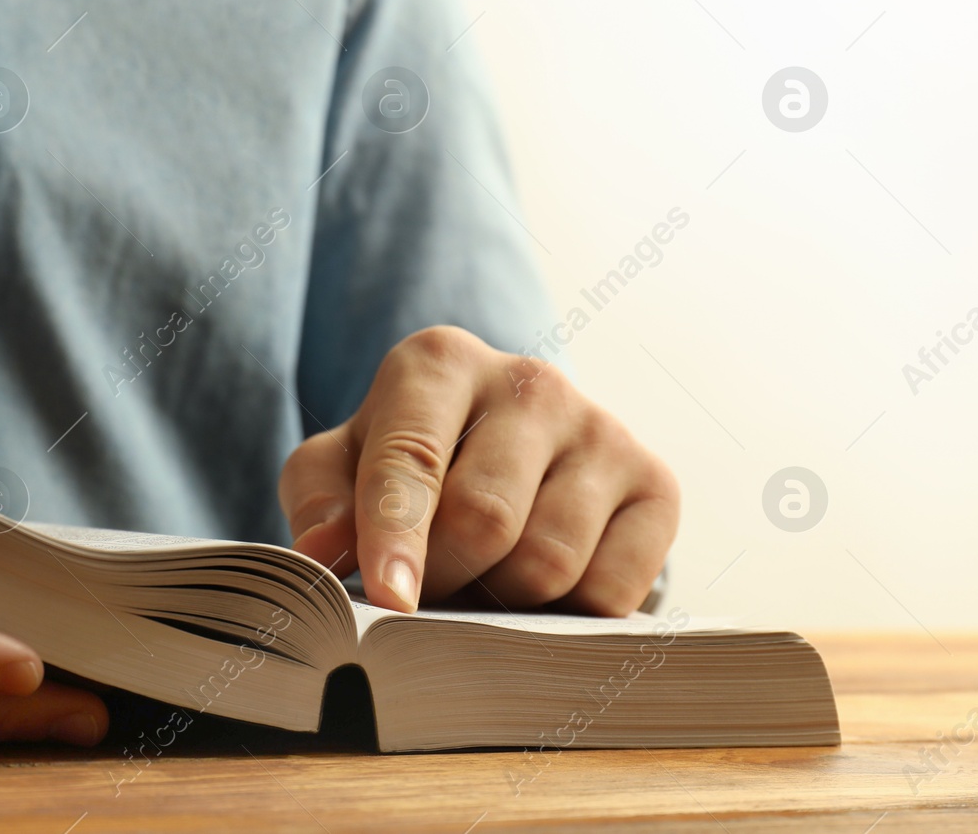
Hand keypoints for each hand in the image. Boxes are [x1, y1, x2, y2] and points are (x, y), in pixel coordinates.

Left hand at [279, 326, 678, 615]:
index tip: (389, 600)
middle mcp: (529, 382)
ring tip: (477, 584)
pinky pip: (612, 590)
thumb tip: (323, 551)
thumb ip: (321, 501)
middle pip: (484, 519)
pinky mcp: (656, 484)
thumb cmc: (406, 462)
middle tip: (423, 596)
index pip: (412, 455)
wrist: (506, 455)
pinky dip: (566, 616)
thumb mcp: (339, 466)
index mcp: (440, 362)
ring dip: (501, 602)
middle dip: (444, 578)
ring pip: (548, 560)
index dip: (395, 536)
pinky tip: (540, 589)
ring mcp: (602, 429)